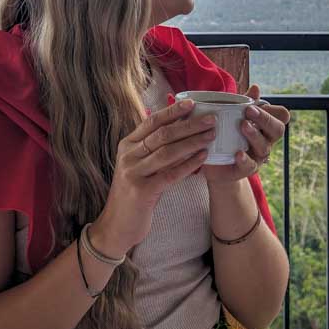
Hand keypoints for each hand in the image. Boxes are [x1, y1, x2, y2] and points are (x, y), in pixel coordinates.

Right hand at [95, 99, 216, 255]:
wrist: (116, 226)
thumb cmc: (134, 193)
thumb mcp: (139, 166)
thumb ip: (153, 149)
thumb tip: (181, 127)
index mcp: (127, 145)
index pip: (152, 122)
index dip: (172, 111)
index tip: (193, 103)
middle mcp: (128, 156)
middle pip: (163, 135)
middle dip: (189, 125)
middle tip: (211, 119)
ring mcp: (133, 173)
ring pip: (168, 152)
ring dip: (192, 142)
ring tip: (211, 135)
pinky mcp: (141, 191)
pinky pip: (170, 174)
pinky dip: (189, 164)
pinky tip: (203, 157)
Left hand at [202, 84, 290, 184]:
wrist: (213, 161)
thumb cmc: (227, 133)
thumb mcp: (233, 116)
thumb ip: (244, 102)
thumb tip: (256, 87)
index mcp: (265, 126)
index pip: (281, 116)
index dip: (275, 111)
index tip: (258, 105)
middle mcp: (266, 141)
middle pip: (277, 130)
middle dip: (265, 119)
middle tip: (249, 111)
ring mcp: (257, 156)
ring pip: (264, 147)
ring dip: (255, 135)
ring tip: (243, 125)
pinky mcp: (245, 170)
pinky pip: (250, 166)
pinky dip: (245, 159)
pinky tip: (238, 153)